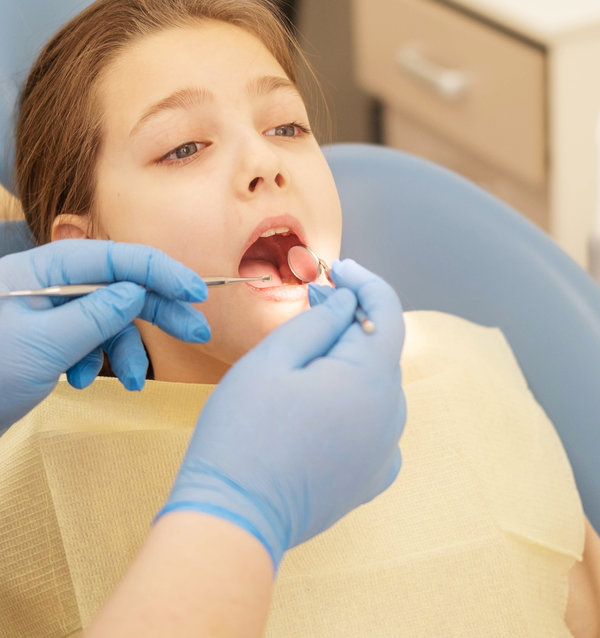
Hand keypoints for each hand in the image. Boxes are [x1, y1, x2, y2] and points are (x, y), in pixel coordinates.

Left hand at [0, 239, 208, 430]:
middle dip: (157, 310)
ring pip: (109, 317)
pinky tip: (83, 381)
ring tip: (126, 381)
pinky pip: (90, 339)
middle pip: (119, 285)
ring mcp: (49, 312)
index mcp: (42, 271)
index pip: (115, 257)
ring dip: (124, 348)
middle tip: (195, 331)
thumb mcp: (43, 346)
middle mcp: (48, 285)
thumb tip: (138, 291)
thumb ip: (96, 314)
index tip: (194, 292)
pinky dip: (98, 360)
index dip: (160, 272)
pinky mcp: (49, 338)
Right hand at [157, 259, 404, 569]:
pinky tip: (323, 397)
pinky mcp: (370, 478)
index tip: (336, 268)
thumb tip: (348, 302)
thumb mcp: (272, 361)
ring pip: (377, 384)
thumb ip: (318, 323)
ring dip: (350, 358)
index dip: (363, 281)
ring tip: (309, 349)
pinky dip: (355, 399)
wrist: (234, 518)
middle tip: (313, 299)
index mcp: (371, 382)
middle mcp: (391, 417)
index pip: (386, 311)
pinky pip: (375, 423)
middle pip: (380, 348)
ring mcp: (384, 452)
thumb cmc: (243, 434)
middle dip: (351, 318)